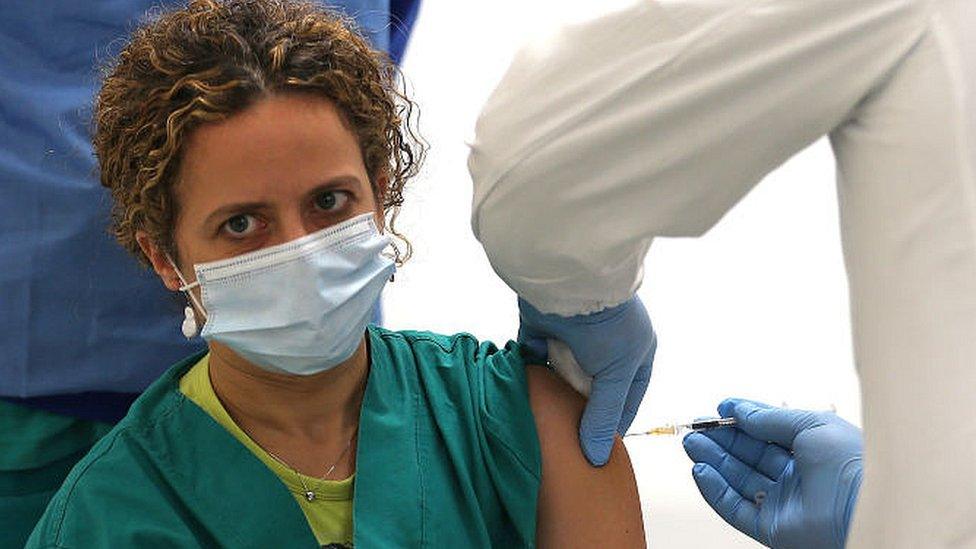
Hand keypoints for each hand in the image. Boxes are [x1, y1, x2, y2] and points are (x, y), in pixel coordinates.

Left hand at [518, 295, 655, 465]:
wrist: (571, 284)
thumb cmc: (609, 325)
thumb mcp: (616, 376)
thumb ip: (603, 416)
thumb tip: (596, 457)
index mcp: (633, 355)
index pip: (625, 399)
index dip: (611, 425)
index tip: (597, 451)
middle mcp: (603, 347)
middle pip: (589, 389)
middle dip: (578, 410)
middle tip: (565, 441)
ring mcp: (572, 338)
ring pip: (560, 375)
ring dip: (552, 392)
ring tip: (542, 423)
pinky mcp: (541, 329)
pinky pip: (533, 358)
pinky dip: (529, 372)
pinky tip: (523, 394)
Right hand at [683, 399, 862, 548]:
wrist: (866, 508)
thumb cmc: (853, 462)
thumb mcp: (810, 424)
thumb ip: (770, 418)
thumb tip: (739, 410)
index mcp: (812, 450)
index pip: (768, 434)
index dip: (744, 420)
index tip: (721, 408)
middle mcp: (797, 477)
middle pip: (749, 456)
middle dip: (721, 439)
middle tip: (697, 426)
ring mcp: (783, 503)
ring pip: (738, 480)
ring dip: (713, 461)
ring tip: (691, 443)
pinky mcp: (771, 528)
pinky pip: (735, 509)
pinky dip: (715, 491)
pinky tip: (701, 471)